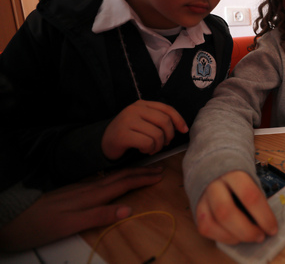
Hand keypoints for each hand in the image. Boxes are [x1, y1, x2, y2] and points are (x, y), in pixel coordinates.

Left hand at [0, 167, 163, 251]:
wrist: (11, 217)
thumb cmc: (39, 226)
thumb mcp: (69, 225)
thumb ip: (98, 216)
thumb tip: (128, 209)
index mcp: (90, 196)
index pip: (122, 185)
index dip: (142, 179)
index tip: (160, 174)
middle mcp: (87, 189)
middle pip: (119, 178)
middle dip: (140, 172)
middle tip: (159, 168)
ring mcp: (79, 189)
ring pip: (111, 178)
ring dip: (130, 173)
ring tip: (143, 170)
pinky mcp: (72, 192)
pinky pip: (102, 181)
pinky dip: (115, 178)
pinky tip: (114, 178)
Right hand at [102, 100, 188, 159]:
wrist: (105, 142)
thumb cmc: (129, 132)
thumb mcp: (144, 121)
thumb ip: (159, 120)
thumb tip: (182, 127)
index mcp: (142, 104)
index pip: (167, 109)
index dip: (179, 120)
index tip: (184, 130)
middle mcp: (135, 109)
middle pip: (165, 122)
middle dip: (168, 136)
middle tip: (163, 144)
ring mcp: (128, 120)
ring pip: (157, 134)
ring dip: (158, 146)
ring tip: (151, 148)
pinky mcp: (123, 134)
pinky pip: (147, 143)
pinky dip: (148, 149)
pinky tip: (142, 150)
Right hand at [195, 171, 276, 243]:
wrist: (213, 165)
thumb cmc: (238, 178)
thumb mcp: (250, 181)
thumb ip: (256, 200)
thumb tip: (267, 225)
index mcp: (234, 173)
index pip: (249, 195)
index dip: (263, 216)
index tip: (273, 229)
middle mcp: (215, 184)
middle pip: (226, 212)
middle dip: (246, 231)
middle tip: (260, 237)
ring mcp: (203, 197)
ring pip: (212, 223)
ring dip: (233, 237)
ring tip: (248, 238)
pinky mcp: (196, 208)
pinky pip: (205, 228)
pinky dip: (221, 237)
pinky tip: (234, 237)